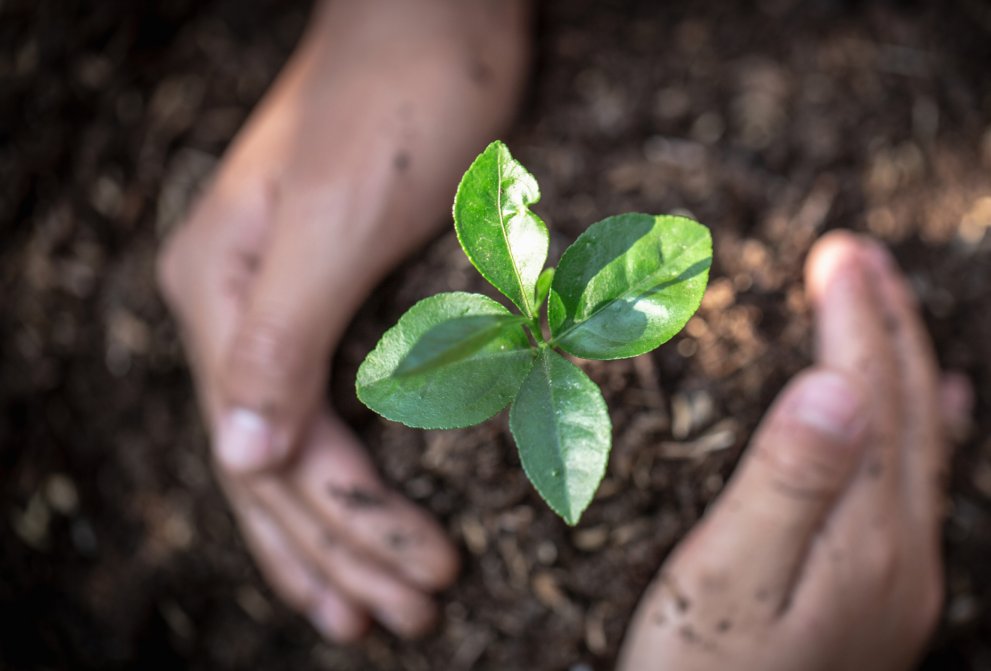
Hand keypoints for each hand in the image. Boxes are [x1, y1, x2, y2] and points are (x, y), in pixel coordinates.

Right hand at [157, 0, 529, 641]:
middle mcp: (234, 311)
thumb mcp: (338, 221)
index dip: (348, 530)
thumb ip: (278, 339)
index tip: (422, 584)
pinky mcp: (327, 296)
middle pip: (275, 470)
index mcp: (221, 297)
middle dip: (343, 553)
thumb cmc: (402, 104)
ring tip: (381, 606)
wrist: (436, 22)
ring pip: (294, 451)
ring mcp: (276, 305)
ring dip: (339, 536)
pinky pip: (323, 408)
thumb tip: (238, 462)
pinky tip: (364, 515)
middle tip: (408, 621)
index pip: (275, 454)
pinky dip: (348, 474)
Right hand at [618, 232, 971, 669]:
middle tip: (854, 254)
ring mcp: (899, 577)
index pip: (870, 397)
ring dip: (903, 366)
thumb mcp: (727, 582)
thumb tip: (835, 384)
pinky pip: (915, 483)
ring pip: (919, 443)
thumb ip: (786, 484)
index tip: (836, 253)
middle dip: (885, 324)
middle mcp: (901, 551)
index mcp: (865, 535)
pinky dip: (920, 429)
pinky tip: (930, 418)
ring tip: (890, 310)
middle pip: (908, 410)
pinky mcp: (879, 595)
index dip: (855, 320)